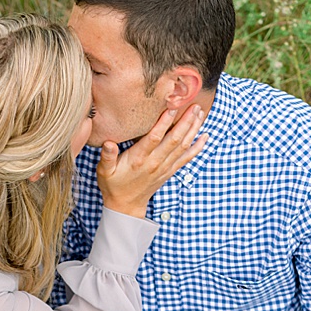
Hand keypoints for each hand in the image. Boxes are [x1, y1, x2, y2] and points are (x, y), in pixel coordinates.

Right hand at [95, 102, 206, 216]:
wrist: (126, 205)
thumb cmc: (114, 185)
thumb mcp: (104, 171)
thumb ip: (107, 156)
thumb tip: (108, 143)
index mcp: (139, 159)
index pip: (154, 138)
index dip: (164, 122)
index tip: (172, 107)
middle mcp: (155, 162)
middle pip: (174, 139)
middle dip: (186, 121)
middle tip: (194, 105)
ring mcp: (165, 167)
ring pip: (183, 146)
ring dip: (193, 129)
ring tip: (200, 113)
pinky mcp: (170, 171)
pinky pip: (187, 157)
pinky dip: (198, 147)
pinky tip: (205, 135)